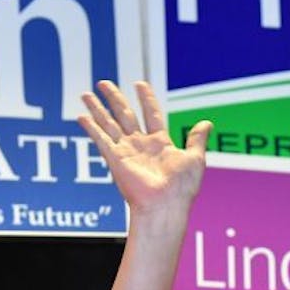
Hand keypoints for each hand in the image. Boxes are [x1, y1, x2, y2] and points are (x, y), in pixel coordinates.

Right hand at [78, 80, 211, 219]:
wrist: (166, 206)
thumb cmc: (182, 188)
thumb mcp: (195, 159)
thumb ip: (196, 139)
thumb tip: (207, 123)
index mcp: (160, 143)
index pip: (151, 114)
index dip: (146, 98)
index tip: (139, 83)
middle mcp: (141, 145)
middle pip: (125, 115)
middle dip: (114, 99)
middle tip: (104, 84)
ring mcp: (127, 152)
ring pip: (109, 124)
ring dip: (97, 109)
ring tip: (86, 94)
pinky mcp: (115, 159)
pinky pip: (101, 139)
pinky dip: (91, 128)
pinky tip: (82, 116)